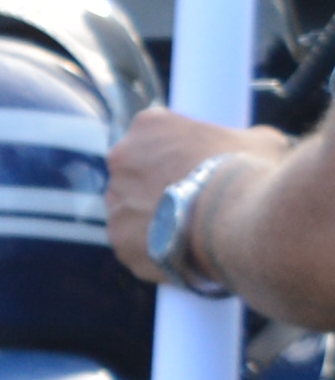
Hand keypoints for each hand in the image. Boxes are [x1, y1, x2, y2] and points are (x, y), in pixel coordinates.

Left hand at [115, 109, 283, 295]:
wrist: (237, 222)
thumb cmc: (249, 174)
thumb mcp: (262, 141)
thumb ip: (244, 139)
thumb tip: (254, 145)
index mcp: (149, 126)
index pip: (157, 133)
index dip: (179, 150)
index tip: (197, 164)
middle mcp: (121, 160)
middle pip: (138, 173)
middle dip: (160, 184)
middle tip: (195, 199)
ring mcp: (117, 203)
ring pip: (133, 211)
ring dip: (156, 218)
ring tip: (193, 230)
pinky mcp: (121, 242)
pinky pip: (137, 246)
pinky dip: (157, 251)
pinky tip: (184, 253)